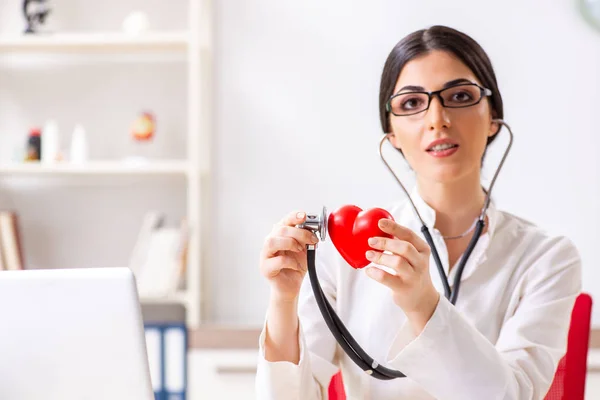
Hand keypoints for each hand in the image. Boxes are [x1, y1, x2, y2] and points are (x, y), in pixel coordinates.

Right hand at [260, 211, 319, 303]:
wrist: (292, 285)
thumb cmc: (296, 265)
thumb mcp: (305, 249)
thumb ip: (306, 238)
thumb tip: (313, 229)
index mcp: (280, 234)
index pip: (285, 221)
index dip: (293, 216)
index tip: (304, 216)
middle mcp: (270, 242)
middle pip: (280, 229)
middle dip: (299, 233)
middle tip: (311, 240)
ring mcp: (265, 255)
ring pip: (272, 241)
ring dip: (290, 244)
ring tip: (300, 250)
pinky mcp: (265, 268)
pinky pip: (277, 261)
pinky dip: (290, 261)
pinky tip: (296, 265)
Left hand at [365, 218, 439, 334]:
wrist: (422, 298)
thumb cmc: (412, 271)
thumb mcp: (412, 256)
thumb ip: (400, 244)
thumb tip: (378, 228)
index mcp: (423, 249)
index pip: (409, 235)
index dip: (394, 227)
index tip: (380, 222)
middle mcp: (420, 262)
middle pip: (404, 248)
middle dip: (386, 242)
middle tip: (370, 240)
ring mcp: (413, 276)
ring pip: (397, 262)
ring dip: (380, 257)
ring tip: (369, 254)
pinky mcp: (404, 288)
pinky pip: (388, 278)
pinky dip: (376, 273)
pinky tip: (369, 270)